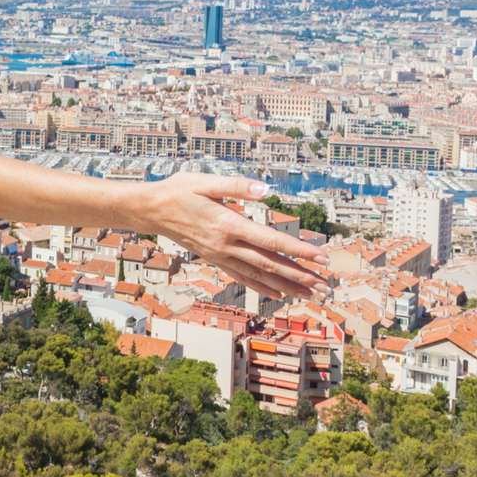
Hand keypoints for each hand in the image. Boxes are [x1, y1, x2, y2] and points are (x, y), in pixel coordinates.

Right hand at [130, 173, 328, 300]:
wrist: (151, 210)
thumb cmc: (179, 191)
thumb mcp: (206, 181)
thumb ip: (237, 186)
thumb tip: (266, 190)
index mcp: (228, 224)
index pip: (271, 241)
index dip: (298, 250)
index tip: (321, 257)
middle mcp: (226, 245)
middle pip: (270, 264)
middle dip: (300, 276)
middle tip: (325, 286)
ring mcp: (221, 255)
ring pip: (259, 275)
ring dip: (287, 286)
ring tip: (311, 294)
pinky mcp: (216, 259)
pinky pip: (243, 277)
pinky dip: (263, 287)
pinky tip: (279, 293)